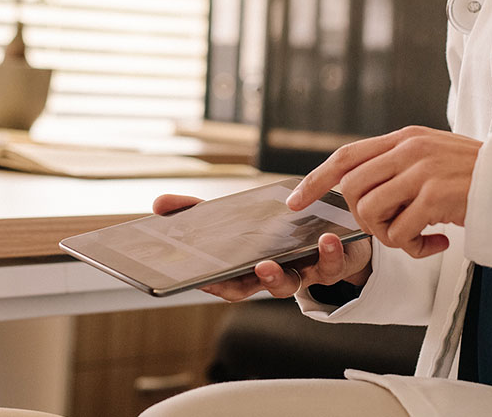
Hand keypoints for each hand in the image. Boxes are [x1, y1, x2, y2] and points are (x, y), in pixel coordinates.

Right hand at [151, 194, 372, 301]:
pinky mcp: (331, 264)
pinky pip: (333, 266)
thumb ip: (195, 210)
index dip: (215, 284)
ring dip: (295, 270)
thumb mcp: (234, 216)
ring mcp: (303, 272)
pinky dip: (331, 253)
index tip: (202, 277)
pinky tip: (328, 237)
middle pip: (263, 287)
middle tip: (259, 265)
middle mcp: (275, 275)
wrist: (328, 231)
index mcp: (249, 268)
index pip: (228, 284)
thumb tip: (158, 204)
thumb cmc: (273, 229)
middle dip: (261, 279)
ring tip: (293, 251)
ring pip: (297, 282)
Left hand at [286, 126, 480, 258]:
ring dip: (388, 236)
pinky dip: (413, 248)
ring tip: (416, 237)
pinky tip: (437, 244)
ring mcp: (422, 170)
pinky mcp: (436, 196)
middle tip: (390, 229)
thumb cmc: (475, 176)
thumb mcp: (432, 155)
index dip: (316, 180)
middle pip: (352, 189)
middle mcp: (409, 149)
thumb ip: (399, 164)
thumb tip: (358, 189)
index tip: (295, 201)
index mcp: (404, 138)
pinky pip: (400, 233)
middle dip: (362, 219)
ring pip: (370, 213)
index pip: (346, 156)